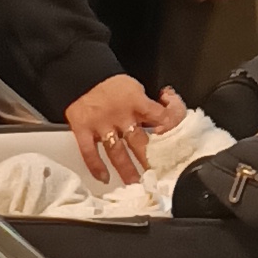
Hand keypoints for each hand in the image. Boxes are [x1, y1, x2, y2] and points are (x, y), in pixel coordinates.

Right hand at [65, 74, 182, 185]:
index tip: (174, 142)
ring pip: (116, 151)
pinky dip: (96, 166)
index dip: (169, 129)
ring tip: (135, 183)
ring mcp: (101, 125)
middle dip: (149, 158)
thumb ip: (147, 106)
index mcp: (137, 102)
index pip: (160, 118)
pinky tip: (103, 177)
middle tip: (158, 174)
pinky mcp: (83, 130)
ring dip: (126, 169)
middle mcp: (121, 116)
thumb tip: (162, 121)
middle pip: (139, 141)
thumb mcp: (136, 87)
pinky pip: (89, 152)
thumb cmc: (111, 82)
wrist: (83, 74)